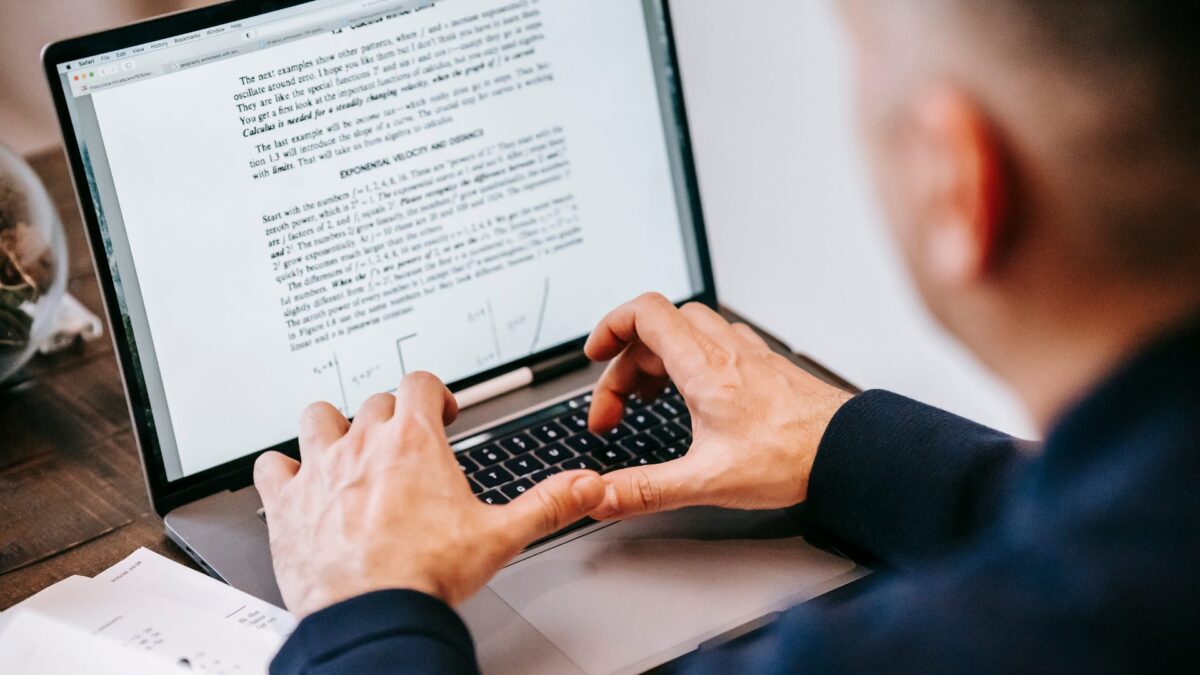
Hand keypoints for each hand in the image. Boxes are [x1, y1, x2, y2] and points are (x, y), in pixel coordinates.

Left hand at [254, 372, 605, 617]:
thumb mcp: (500, 536)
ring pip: (318, 416)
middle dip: (391, 415)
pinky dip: (282, 469)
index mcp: (414, 442)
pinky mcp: (288, 500)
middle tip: (402, 442)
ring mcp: (322, 468)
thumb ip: (547, 504)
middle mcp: (364, 443)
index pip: (420, 382)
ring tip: (344, 446)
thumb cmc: (426, 574)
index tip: (440, 413)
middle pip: (375, 400)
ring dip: (331, 426)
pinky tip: (294, 483)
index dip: (433, 393)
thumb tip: (585, 486)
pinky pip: (272, 465)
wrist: (371, 612)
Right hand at [585, 294, 853, 519]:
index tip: (594, 356)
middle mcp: (725, 350)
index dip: (609, 326)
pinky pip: (716, 343)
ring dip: (657, 357)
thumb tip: (602, 496)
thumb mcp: (706, 481)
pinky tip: (695, 395)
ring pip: (688, 330)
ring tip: (647, 399)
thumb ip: (646, 489)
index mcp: (703, 366)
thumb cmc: (793, 457)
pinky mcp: (764, 366)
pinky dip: (690, 360)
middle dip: (626, 362)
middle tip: (618, 409)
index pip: (643, 313)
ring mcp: (747, 354)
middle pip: (658, 326)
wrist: (850, 451)